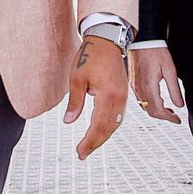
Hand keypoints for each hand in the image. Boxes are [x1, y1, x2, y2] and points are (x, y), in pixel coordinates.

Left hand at [63, 36, 126, 159]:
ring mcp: (123, 96)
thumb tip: (69, 121)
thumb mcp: (76, 78)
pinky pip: (118, 115)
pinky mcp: (123, 93)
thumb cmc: (90, 55)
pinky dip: (109, 126)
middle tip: (82, 154)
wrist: (106, 39)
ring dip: (103, 136)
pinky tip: (100, 131)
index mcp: (108, 95)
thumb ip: (75, 102)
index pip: (99, 126)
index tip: (80, 151)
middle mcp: (119, 98)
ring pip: (115, 124)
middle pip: (109, 128)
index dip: (89, 141)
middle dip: (95, 143)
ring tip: (90, 146)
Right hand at [130, 45, 184, 122]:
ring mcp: (135, 86)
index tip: (177, 120)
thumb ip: (175, 89)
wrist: (142, 40)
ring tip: (167, 109)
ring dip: (156, 111)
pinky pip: (140, 100)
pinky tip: (157, 100)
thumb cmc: (155, 50)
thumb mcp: (170, 70)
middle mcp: (140, 88)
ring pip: (145, 107)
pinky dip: (149, 104)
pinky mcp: (133, 82)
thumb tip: (179, 105)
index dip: (170, 118)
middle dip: (164, 117)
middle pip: (151, 112)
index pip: (159, 110)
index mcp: (149, 86)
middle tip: (174, 117)